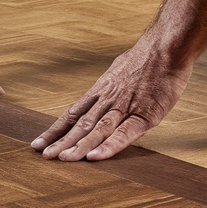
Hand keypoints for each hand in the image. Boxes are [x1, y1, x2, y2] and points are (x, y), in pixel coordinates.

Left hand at [31, 41, 190, 160]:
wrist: (166, 48)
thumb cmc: (146, 58)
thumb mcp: (119, 70)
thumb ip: (109, 87)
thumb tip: (99, 94)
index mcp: (101, 90)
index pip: (74, 113)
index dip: (56, 129)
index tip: (39, 143)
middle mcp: (108, 99)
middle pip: (81, 124)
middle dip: (62, 142)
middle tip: (45, 156)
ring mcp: (125, 107)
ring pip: (98, 129)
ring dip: (80, 145)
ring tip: (64, 159)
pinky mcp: (144, 115)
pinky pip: (125, 133)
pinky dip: (109, 146)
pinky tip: (96, 157)